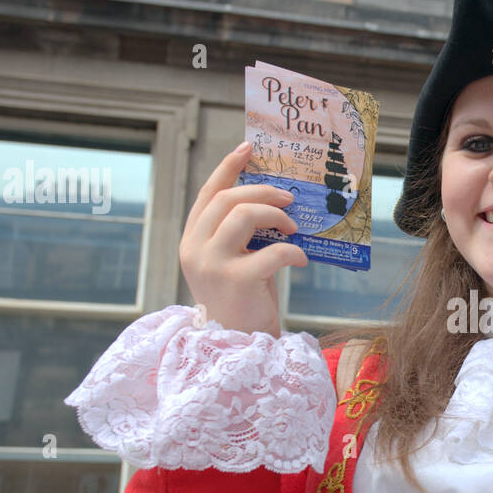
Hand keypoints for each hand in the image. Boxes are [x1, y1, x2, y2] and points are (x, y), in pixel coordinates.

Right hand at [179, 142, 306, 338]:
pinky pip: (271, 252)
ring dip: (276, 215)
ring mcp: (212, 265)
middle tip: (290, 198)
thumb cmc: (243, 299)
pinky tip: (300, 259)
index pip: (207, 194)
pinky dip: (292, 251)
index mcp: (192, 240)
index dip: (228, 167)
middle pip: (227, 200)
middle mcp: (194, 249)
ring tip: (293, 229)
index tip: (248, 148)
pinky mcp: (236, 281)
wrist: (239, 344)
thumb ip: (240, 233)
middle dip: (263, 192)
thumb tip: (274, 199)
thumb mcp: (234, 260)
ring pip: (243, 216)